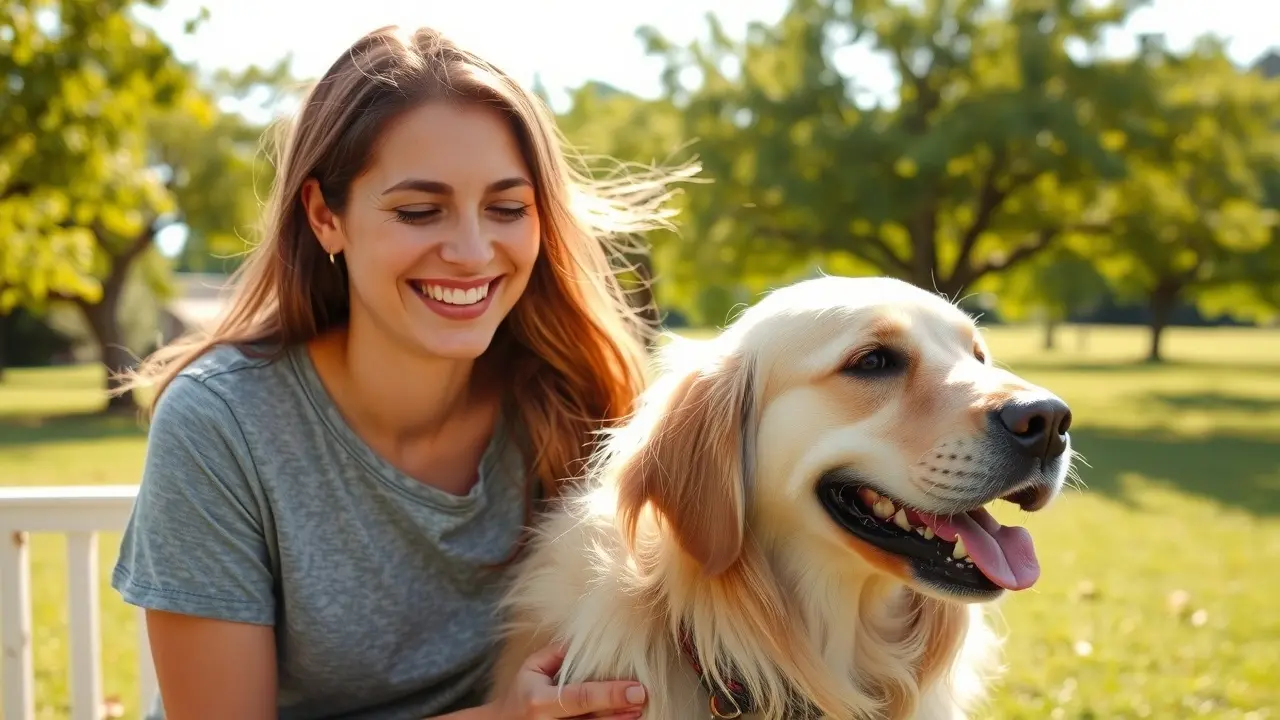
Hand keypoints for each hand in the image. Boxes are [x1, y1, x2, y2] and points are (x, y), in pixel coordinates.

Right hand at [489, 643, 647, 718]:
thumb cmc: (521, 693)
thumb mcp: (531, 668)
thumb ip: (557, 653)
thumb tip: (585, 638)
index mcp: (540, 702)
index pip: (581, 698)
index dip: (611, 694)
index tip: (637, 689)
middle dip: (621, 710)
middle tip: (644, 697)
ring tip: (638, 710)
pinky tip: (624, 719)